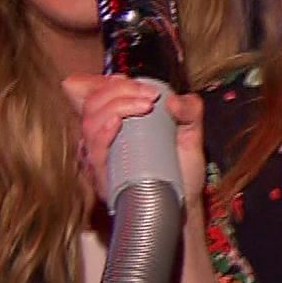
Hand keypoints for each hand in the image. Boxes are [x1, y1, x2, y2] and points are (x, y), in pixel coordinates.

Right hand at [61, 74, 205, 216]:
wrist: (185, 204)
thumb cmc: (182, 169)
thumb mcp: (191, 133)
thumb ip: (190, 111)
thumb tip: (173, 100)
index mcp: (116, 123)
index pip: (95, 95)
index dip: (104, 82)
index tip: (127, 79)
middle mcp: (103, 138)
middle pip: (92, 103)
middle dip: (119, 91)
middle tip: (149, 95)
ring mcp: (101, 158)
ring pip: (90, 122)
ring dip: (115, 106)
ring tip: (143, 105)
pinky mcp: (104, 178)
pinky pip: (93, 153)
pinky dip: (102, 133)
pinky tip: (117, 123)